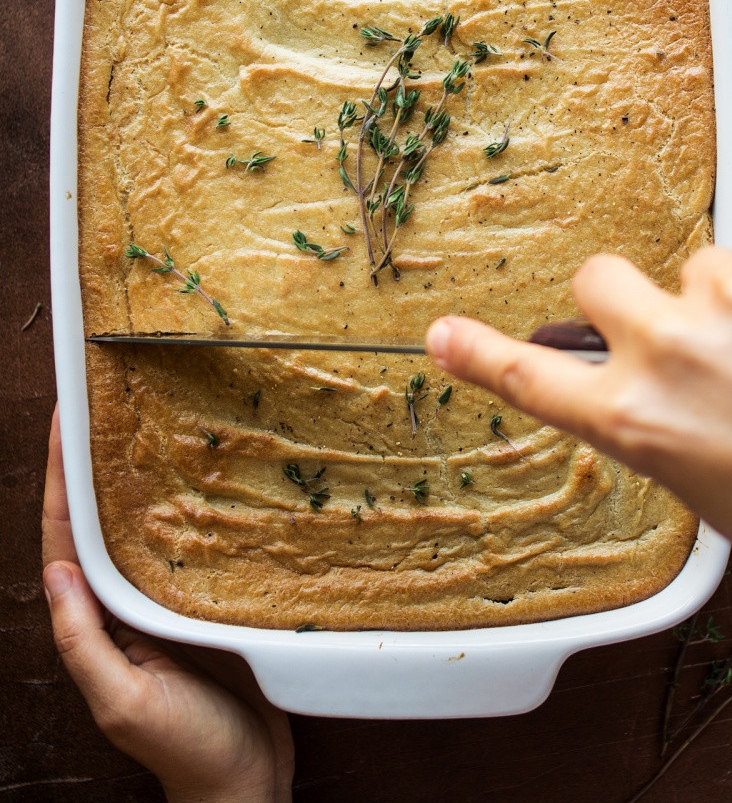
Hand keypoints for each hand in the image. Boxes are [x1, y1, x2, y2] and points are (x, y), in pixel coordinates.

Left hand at [42, 405, 293, 802]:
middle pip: (104, 517)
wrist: (246, 782)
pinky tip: (210, 471)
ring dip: (142, 472)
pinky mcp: (210, 598)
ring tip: (152, 416)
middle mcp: (127, 601)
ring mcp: (168, 598)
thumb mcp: (124, 702)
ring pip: (149, 522)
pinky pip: (196, 540)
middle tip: (107, 396)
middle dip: (97, 459)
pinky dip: (194, 503)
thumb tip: (56, 570)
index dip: (61, 476)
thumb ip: (83, 642)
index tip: (66, 419)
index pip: (68, 535)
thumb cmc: (185, 748)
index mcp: (97, 619)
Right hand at [426, 246, 731, 565]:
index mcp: (638, 421)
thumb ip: (658, 425)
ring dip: (729, 300)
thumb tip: (650, 388)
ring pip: (704, 269)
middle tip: (672, 328)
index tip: (442, 334)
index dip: (480, 355)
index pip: (533, 381)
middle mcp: (669, 352)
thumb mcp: (706, 489)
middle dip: (623, 295)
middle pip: (600, 278)